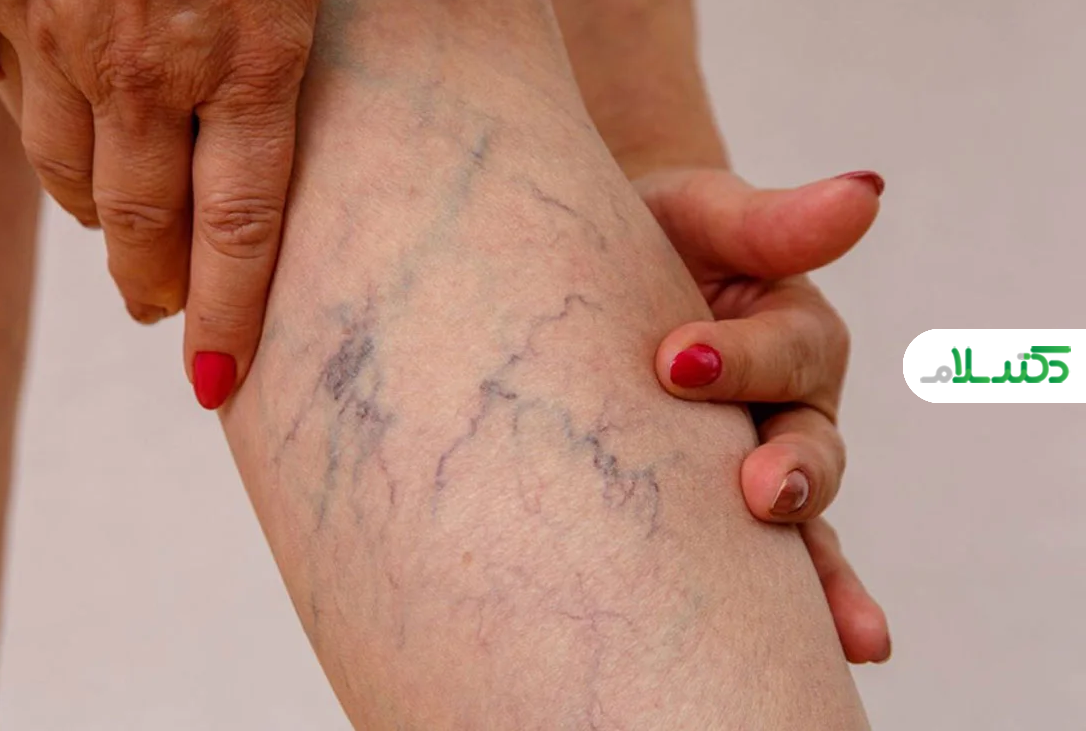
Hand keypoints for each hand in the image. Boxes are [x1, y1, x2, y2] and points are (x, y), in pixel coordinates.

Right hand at [0, 0, 318, 408]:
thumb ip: (284, 55)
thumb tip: (281, 119)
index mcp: (250, 57)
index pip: (240, 231)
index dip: (227, 316)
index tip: (216, 377)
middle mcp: (143, 65)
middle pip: (141, 219)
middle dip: (151, 278)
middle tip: (159, 302)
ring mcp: (52, 28)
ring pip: (56, 162)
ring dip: (84, 198)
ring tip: (106, 211)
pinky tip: (7, 76)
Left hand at [640, 168, 890, 663]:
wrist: (588, 270)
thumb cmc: (649, 236)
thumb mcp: (697, 213)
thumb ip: (771, 221)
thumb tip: (867, 190)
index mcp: (792, 329)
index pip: (789, 349)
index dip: (742, 358)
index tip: (676, 358)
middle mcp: (788, 404)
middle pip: (811, 445)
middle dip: (791, 472)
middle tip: (760, 489)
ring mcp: (756, 460)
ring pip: (800, 520)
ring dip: (812, 568)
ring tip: (825, 622)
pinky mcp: (717, 507)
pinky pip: (767, 565)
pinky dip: (802, 605)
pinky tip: (836, 648)